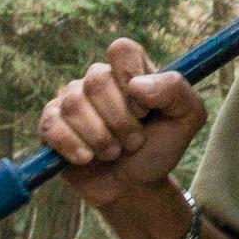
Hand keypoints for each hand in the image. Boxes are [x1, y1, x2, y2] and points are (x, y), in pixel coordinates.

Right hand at [36, 39, 204, 211]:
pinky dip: (74, 147)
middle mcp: (97, 80)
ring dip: (101, 138)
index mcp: (129, 71)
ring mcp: (70, 101)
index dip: (131, 78)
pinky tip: (87, 159)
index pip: (122, 50)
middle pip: (97, 80)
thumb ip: (176, 91)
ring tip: (114, 152)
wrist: (135, 188)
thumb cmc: (159, 148)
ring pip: (74, 104)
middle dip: (121, 120)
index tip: (144, 110)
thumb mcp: (186, 119)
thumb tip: (137, 85)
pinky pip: (52, 126)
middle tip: (134, 142)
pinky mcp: (51, 125)